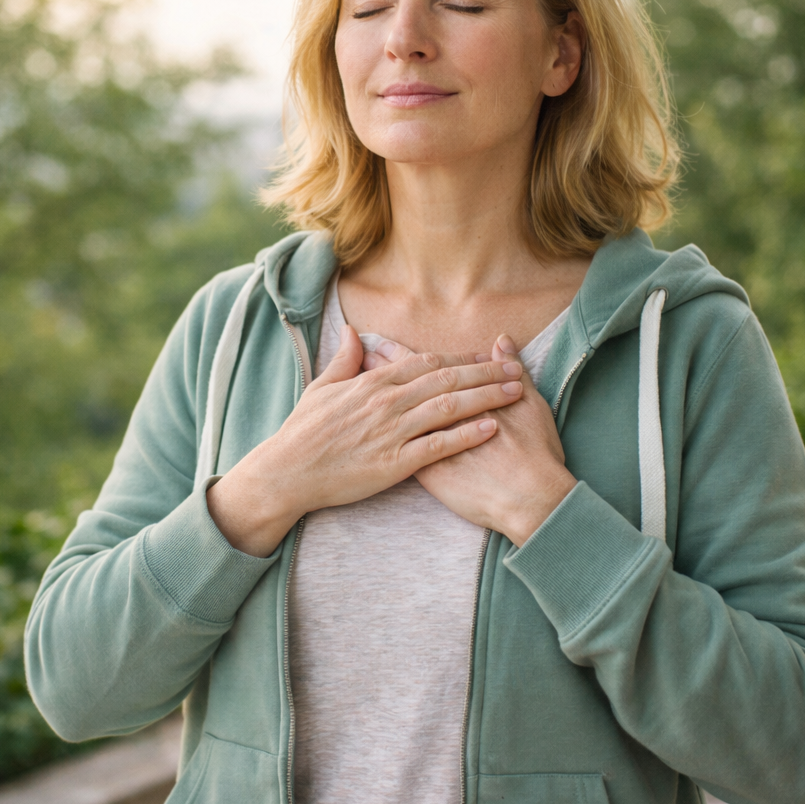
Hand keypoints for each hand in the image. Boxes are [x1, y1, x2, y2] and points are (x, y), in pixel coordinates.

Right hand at [207, 326, 525, 555]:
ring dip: (485, 397)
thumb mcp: (321, 387)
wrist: (287, 472)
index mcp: (373, 382)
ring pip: (448, 407)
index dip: (460, 357)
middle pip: (446, 379)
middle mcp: (387, 401)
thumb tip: (352, 331)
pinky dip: (466, 435)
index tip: (486, 355)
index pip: (426, 362)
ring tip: (515, 392)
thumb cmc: (303, 431)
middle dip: (485, 372)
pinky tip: (492, 428)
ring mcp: (392, 431)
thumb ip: (344, 359)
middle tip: (517, 368)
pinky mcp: (395, 463)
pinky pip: (438, 446)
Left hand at [364, 334, 576, 546]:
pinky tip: (366, 432)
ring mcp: (429, 445)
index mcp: (460, 396)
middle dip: (377, 374)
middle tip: (355, 360)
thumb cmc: (536, 450)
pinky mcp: (426, 472)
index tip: (379, 343)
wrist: (530, 496)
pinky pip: (398, 450)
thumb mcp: (530, 404)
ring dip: (374, 402)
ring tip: (354, 388)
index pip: (422, 369)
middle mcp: (438, 416)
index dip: (399, 354)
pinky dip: (382, 437)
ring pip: (393, 417)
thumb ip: (514, 370)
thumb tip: (502, 341)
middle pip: (400, 389)